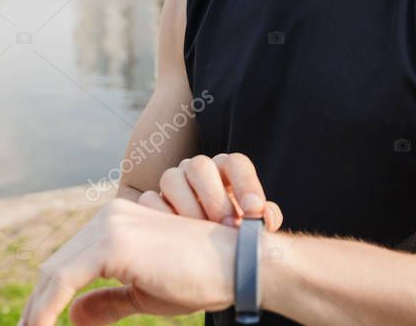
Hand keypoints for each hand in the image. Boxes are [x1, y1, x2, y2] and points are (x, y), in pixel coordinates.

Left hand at [18, 199, 236, 325]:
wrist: (236, 266)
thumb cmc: (199, 278)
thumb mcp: (144, 293)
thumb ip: (108, 301)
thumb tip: (73, 316)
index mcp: (117, 223)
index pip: (69, 262)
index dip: (48, 298)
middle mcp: (109, 216)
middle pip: (55, 266)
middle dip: (37, 307)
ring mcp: (110, 226)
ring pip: (53, 274)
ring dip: (37, 312)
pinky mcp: (111, 244)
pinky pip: (62, 282)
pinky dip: (44, 311)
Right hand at [138, 152, 283, 231]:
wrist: (203, 251)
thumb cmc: (233, 230)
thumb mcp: (251, 225)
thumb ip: (263, 217)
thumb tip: (266, 217)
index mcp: (226, 170)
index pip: (236, 163)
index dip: (246, 184)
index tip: (255, 210)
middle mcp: (198, 170)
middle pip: (200, 166)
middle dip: (215, 198)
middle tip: (227, 225)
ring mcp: (173, 183)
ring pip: (171, 179)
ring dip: (188, 207)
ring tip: (202, 233)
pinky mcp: (151, 201)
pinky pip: (149, 201)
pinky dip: (163, 218)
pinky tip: (177, 238)